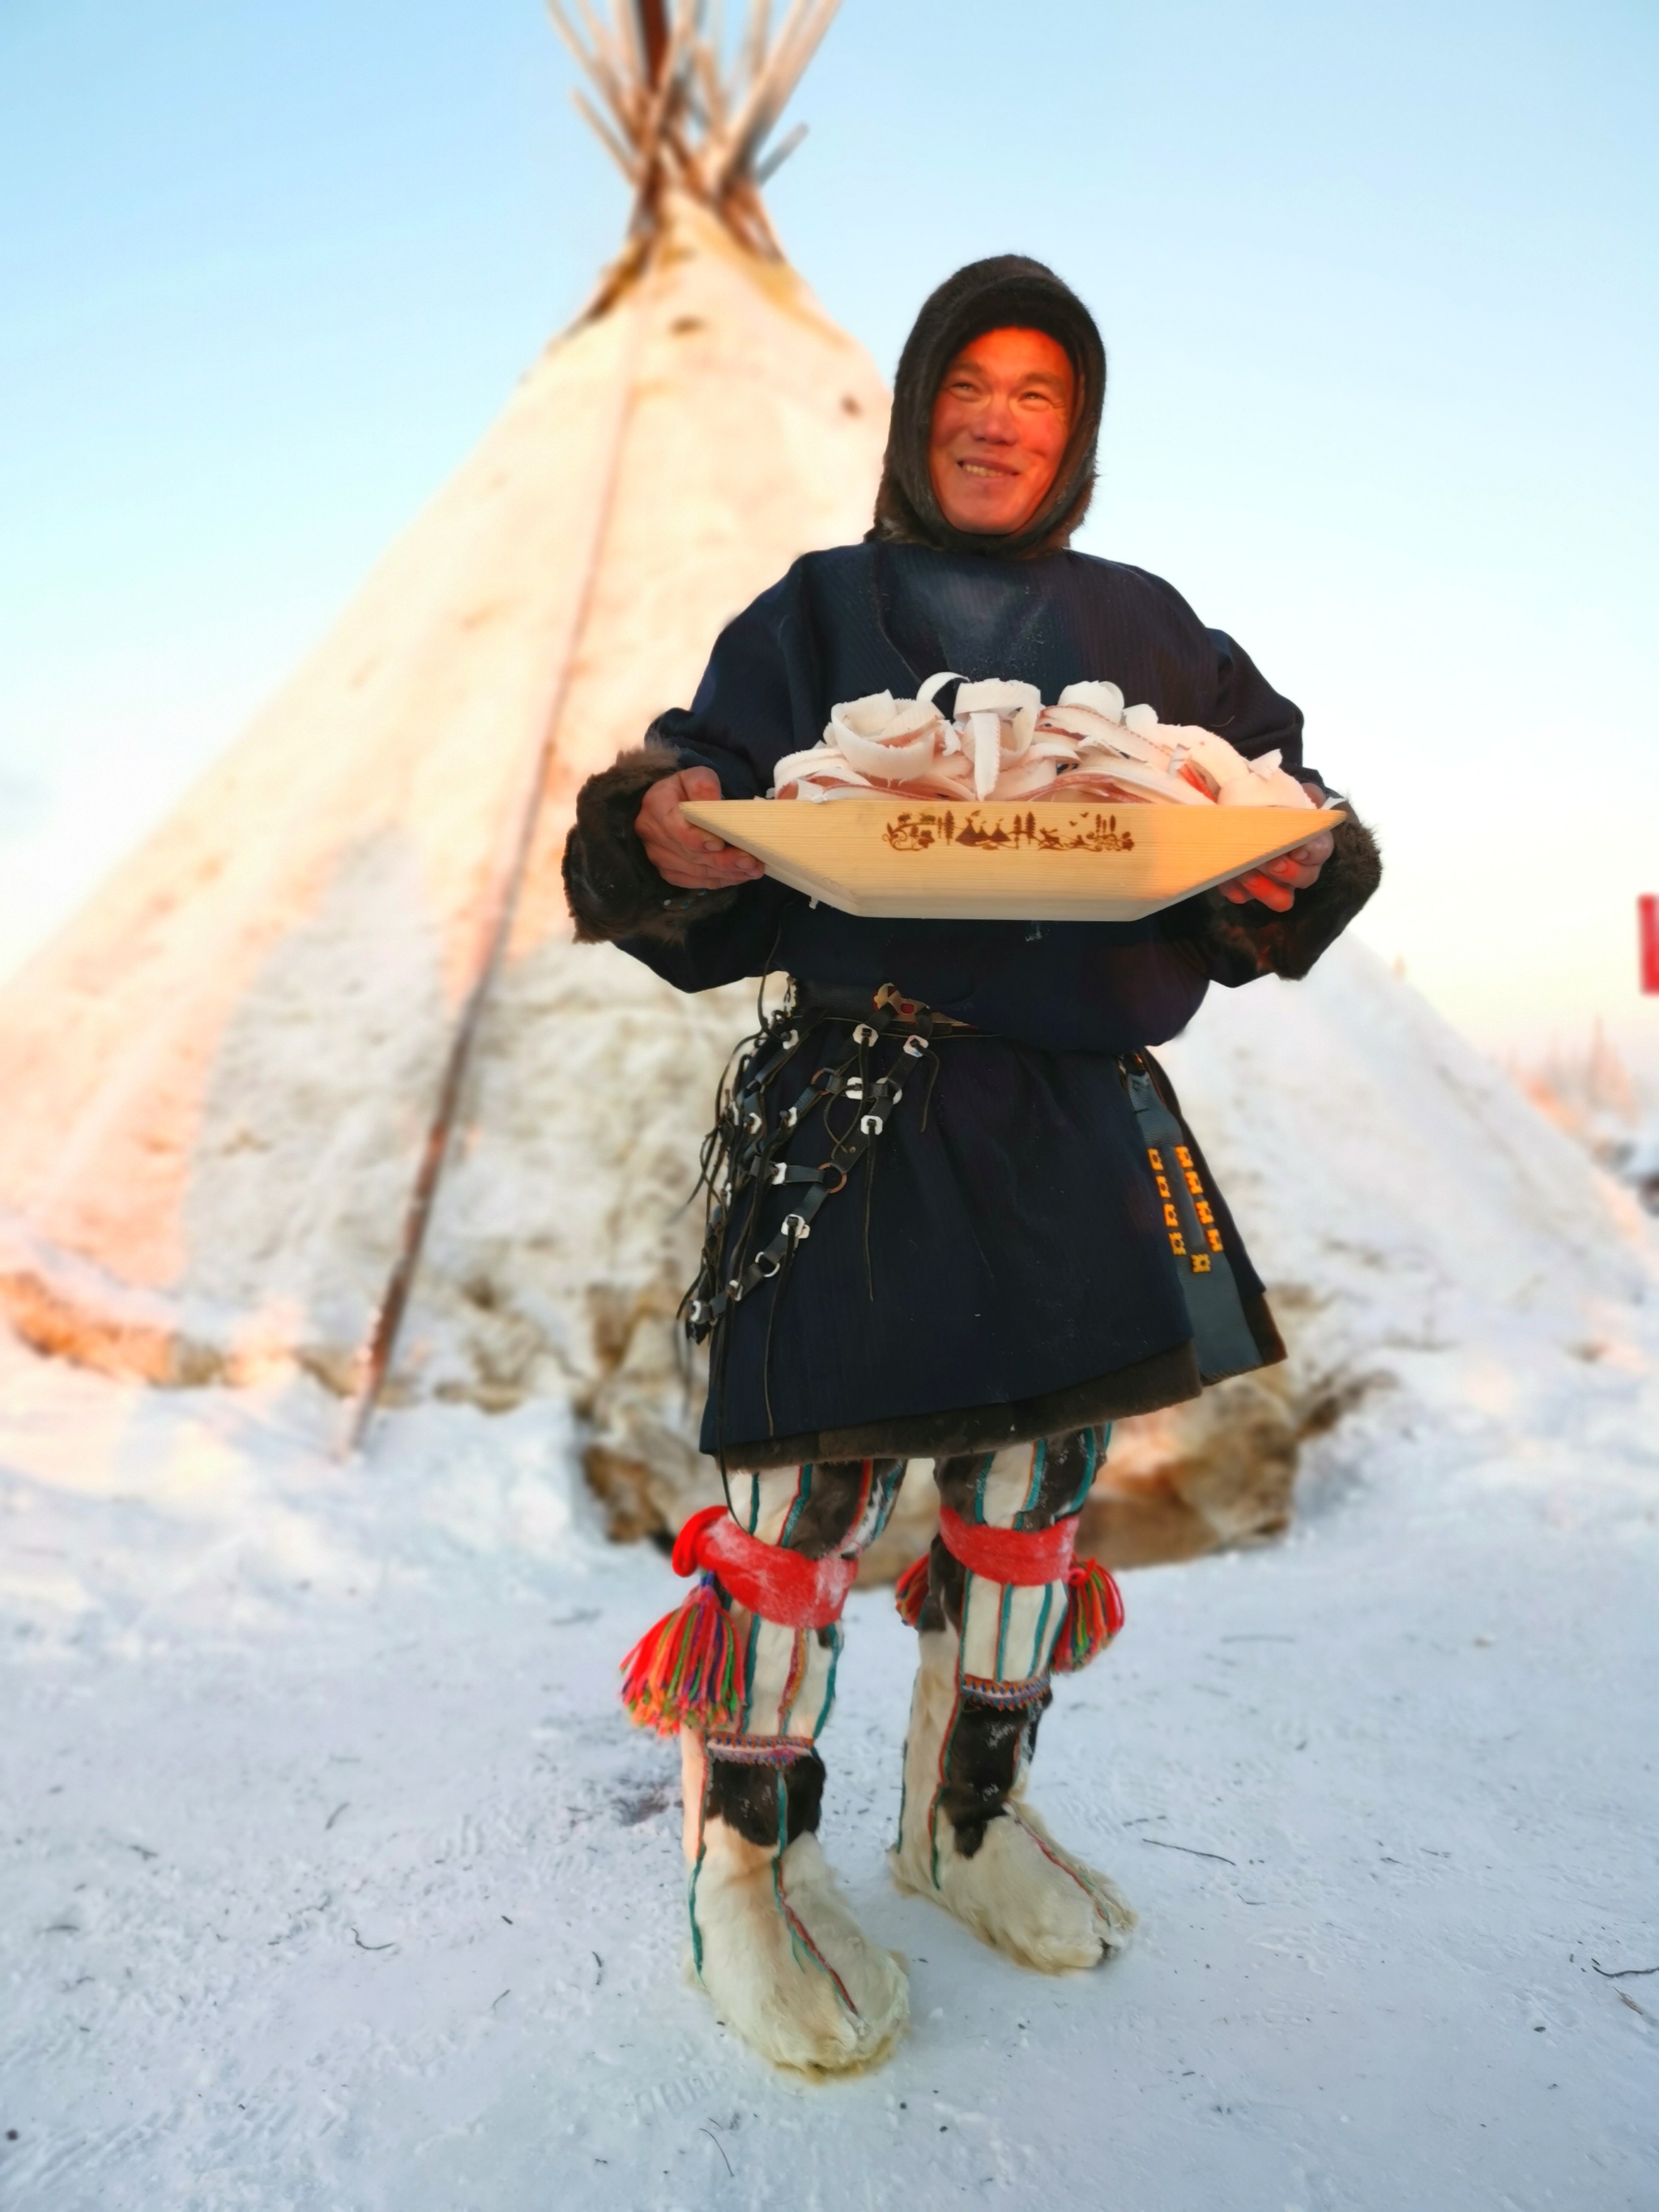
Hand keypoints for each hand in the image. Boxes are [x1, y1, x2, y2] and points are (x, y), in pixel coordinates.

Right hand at [635, 767, 764, 891]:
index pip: (675, 828)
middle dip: (723, 860)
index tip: (721, 843)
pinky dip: (719, 880)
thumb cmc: (686, 789)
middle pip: (690, 855)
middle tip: (750, 860)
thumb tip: (712, 802)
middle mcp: (652, 835)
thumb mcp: (695, 776)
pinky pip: (695, 882)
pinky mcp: (669, 872)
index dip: (698, 839)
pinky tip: (739, 876)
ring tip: (753, 869)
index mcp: (656, 805)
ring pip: (695, 871)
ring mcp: (659, 857)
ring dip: (726, 873)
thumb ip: (703, 785)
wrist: (671, 805)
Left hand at [1216, 783, 1333, 911]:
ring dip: (1263, 888)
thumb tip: (1311, 796)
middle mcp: (1298, 869)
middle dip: (1287, 872)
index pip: (1321, 851)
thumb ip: (1304, 794)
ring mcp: (1274, 883)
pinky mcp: (1246, 890)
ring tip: (1245, 870)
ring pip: (1280, 900)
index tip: (1297, 847)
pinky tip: (1225, 874)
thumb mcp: (1289, 791)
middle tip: (1271, 860)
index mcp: (1312, 843)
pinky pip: (1242, 898)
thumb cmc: (1271, 802)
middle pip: (1305, 880)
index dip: (1312, 852)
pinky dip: (1234, 888)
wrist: (1240, 807)